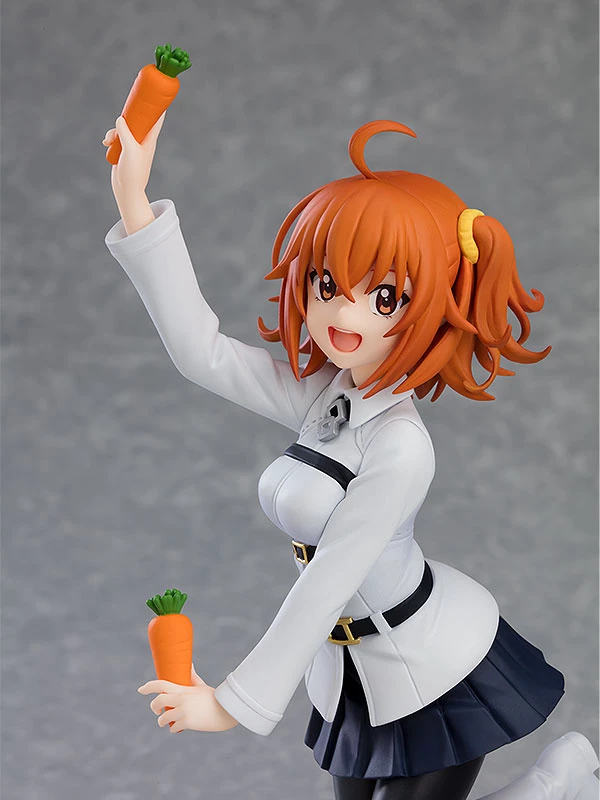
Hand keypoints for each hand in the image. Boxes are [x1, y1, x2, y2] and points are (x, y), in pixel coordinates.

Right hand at [102, 113, 164, 234]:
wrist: (127, 190)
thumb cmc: (133, 172)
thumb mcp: (130, 149)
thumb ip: (126, 132)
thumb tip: (120, 118)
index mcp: (150, 140)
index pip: (157, 119)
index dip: (157, 106)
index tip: (157, 93)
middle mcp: (143, 141)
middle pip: (139, 119)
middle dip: (129, 114)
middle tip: (126, 107)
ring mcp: (133, 145)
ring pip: (124, 128)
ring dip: (115, 130)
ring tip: (109, 139)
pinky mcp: (124, 150)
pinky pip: (116, 137)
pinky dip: (110, 137)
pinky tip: (106, 143)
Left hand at [137, 664, 238, 732]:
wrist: (226, 710)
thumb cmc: (214, 697)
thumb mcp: (202, 686)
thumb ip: (193, 678)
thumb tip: (190, 664)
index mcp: (183, 689)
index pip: (161, 684)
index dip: (149, 686)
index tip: (140, 689)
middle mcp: (181, 699)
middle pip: (158, 702)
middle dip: (154, 707)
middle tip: (157, 711)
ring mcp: (183, 711)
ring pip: (163, 719)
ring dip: (163, 721)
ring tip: (168, 722)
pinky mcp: (187, 723)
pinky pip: (173, 728)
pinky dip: (174, 729)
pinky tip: (178, 728)